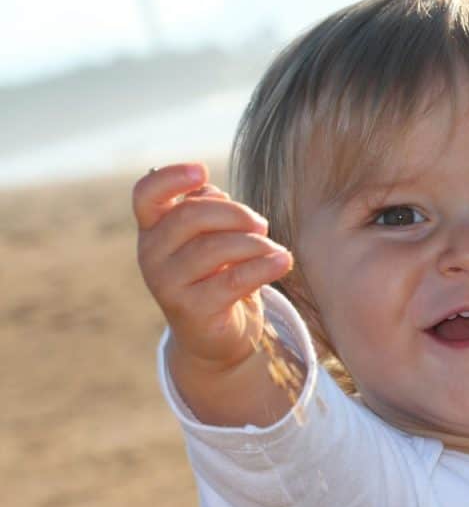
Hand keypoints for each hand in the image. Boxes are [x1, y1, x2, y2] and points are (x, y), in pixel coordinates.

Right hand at [133, 162, 292, 372]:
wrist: (218, 335)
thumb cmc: (217, 274)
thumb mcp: (212, 237)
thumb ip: (209, 211)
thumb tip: (215, 195)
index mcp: (153, 229)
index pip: (146, 195)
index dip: (170, 178)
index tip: (202, 171)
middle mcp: (150, 255)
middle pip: (190, 216)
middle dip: (234, 214)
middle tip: (261, 225)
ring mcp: (166, 285)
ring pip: (213, 248)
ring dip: (254, 243)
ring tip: (275, 249)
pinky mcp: (191, 311)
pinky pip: (232, 280)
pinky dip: (263, 267)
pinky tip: (283, 260)